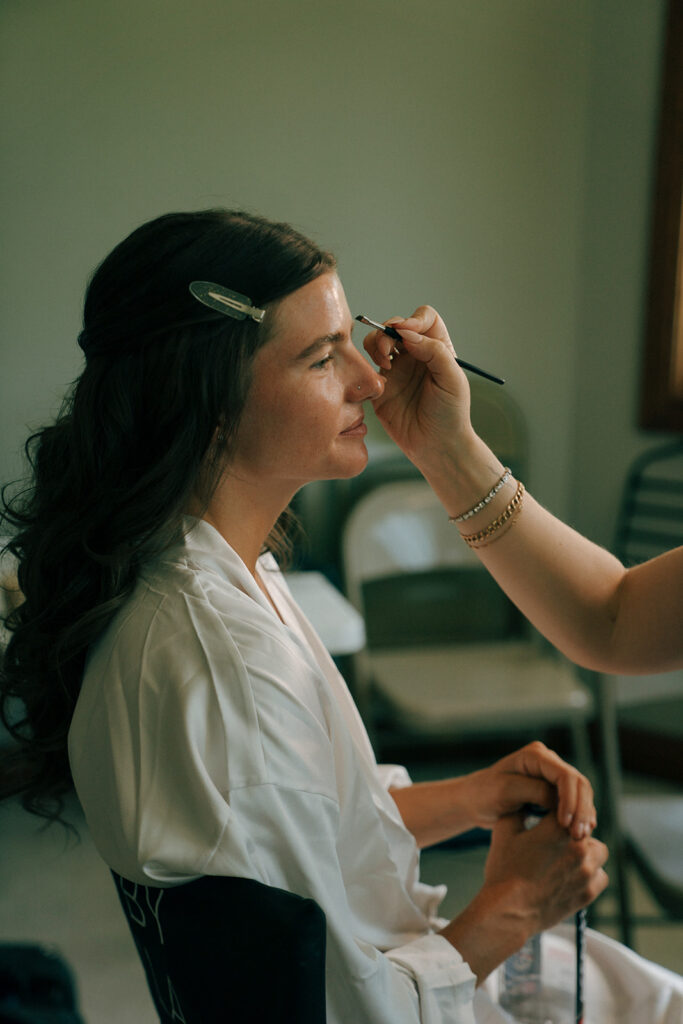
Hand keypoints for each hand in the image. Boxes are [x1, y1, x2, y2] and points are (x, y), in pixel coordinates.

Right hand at [362, 306, 472, 466]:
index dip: (414, 320)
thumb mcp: (452, 379)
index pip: (424, 319)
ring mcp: (395, 370)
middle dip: (388, 331)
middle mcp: (414, 356)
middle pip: (395, 326)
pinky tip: (379, 383)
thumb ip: (434, 351)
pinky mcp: (380, 387)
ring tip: (384, 363)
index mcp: (436, 349)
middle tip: (388, 348)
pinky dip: (366, 367)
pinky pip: (365, 368)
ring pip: (377, 342)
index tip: (407, 333)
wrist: (436, 447)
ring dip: (376, 344)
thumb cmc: (451, 414)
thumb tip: (407, 334)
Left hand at [461, 741, 595, 840]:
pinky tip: (581, 833)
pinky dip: (580, 816)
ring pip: (581, 792)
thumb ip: (534, 791)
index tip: (565, 824)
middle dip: (581, 809)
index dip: (570, 799)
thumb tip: (559, 800)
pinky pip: (576, 800)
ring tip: (581, 837)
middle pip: (578, 782)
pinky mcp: (555, 789)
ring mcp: (553, 774)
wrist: (476, 800)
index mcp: (535, 755)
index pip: (564, 775)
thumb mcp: (505, 791)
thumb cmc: (485, 794)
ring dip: (584, 814)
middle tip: (579, 835)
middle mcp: (548, 761)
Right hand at [483, 810, 608, 933]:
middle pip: (586, 829)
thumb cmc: (504, 871)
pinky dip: (592, 875)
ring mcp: (586, 872)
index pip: (567, 806)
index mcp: (558, 827)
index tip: (552, 814)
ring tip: (569, 858)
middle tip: (558, 840)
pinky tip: (575, 876)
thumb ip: (520, 811)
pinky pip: (601, 877)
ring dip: (588, 852)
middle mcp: (578, 847)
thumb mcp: (504, 830)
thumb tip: (528, 803)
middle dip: (574, 831)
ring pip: (599, 853)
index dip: (559, 809)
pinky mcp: (588, 894)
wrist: (507, 912)